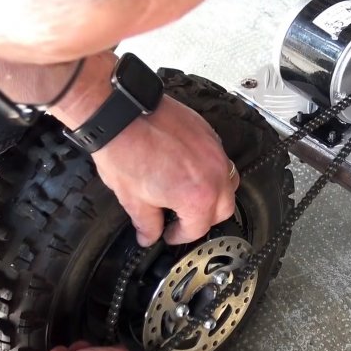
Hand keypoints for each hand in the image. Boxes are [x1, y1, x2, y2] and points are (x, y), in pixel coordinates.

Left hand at [50, 52, 237, 245]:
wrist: (120, 114)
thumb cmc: (125, 151)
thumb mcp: (133, 199)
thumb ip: (147, 224)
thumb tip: (149, 235)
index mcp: (198, 197)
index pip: (198, 228)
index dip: (181, 236)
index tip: (171, 234)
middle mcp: (214, 175)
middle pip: (223, 209)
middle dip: (204, 219)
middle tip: (184, 220)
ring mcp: (215, 151)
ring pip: (229, 182)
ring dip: (215, 194)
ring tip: (193, 195)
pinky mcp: (209, 133)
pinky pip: (220, 158)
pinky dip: (211, 170)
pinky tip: (190, 169)